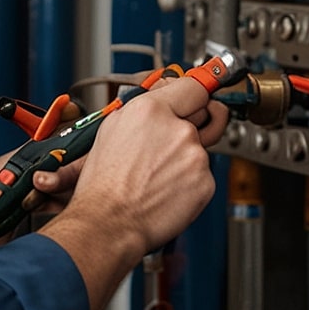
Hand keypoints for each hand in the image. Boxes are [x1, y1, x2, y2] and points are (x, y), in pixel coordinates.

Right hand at [59, 77, 225, 251]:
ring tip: (155, 177)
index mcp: (151, 110)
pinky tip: (165, 191)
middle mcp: (178, 129)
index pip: (193, 87)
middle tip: (164, 150)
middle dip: (185, 130)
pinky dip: (188, 183)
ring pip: (197, 150)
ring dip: (183, 161)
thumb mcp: (111, 129)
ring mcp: (194, 156)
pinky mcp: (205, 182)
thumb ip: (142, 109)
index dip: (196, 93)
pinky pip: (201, 175)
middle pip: (199, 119)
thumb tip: (160, 101)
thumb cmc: (104, 182)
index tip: (204, 93)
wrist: (109, 222)